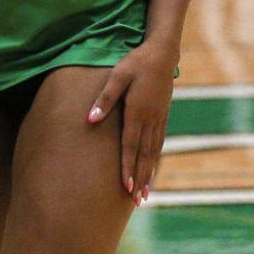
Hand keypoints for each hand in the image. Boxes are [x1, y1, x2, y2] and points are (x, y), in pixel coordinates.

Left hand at [87, 42, 176, 204]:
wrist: (163, 52)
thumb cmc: (136, 62)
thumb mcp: (117, 75)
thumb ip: (104, 98)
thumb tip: (90, 120)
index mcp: (137, 111)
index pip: (130, 146)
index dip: (128, 167)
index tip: (126, 186)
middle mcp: (150, 119)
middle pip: (144, 154)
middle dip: (140, 178)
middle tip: (138, 201)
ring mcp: (159, 118)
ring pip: (153, 151)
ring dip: (149, 173)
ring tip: (146, 194)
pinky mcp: (163, 115)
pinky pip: (159, 142)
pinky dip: (155, 159)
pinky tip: (153, 169)